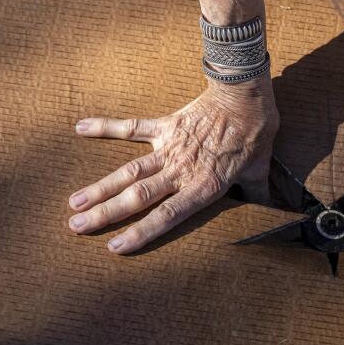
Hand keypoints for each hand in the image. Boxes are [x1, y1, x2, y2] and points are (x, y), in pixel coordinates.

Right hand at [68, 74, 278, 253]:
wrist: (246, 97)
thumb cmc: (254, 135)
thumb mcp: (259, 171)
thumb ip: (254, 195)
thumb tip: (269, 214)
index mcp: (203, 186)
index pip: (167, 216)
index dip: (141, 232)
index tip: (115, 247)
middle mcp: (181, 171)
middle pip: (137, 197)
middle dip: (106, 214)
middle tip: (75, 227)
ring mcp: (170, 148)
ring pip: (129, 171)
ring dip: (100, 186)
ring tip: (74, 202)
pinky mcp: (166, 126)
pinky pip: (132, 128)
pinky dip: (106, 127)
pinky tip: (80, 128)